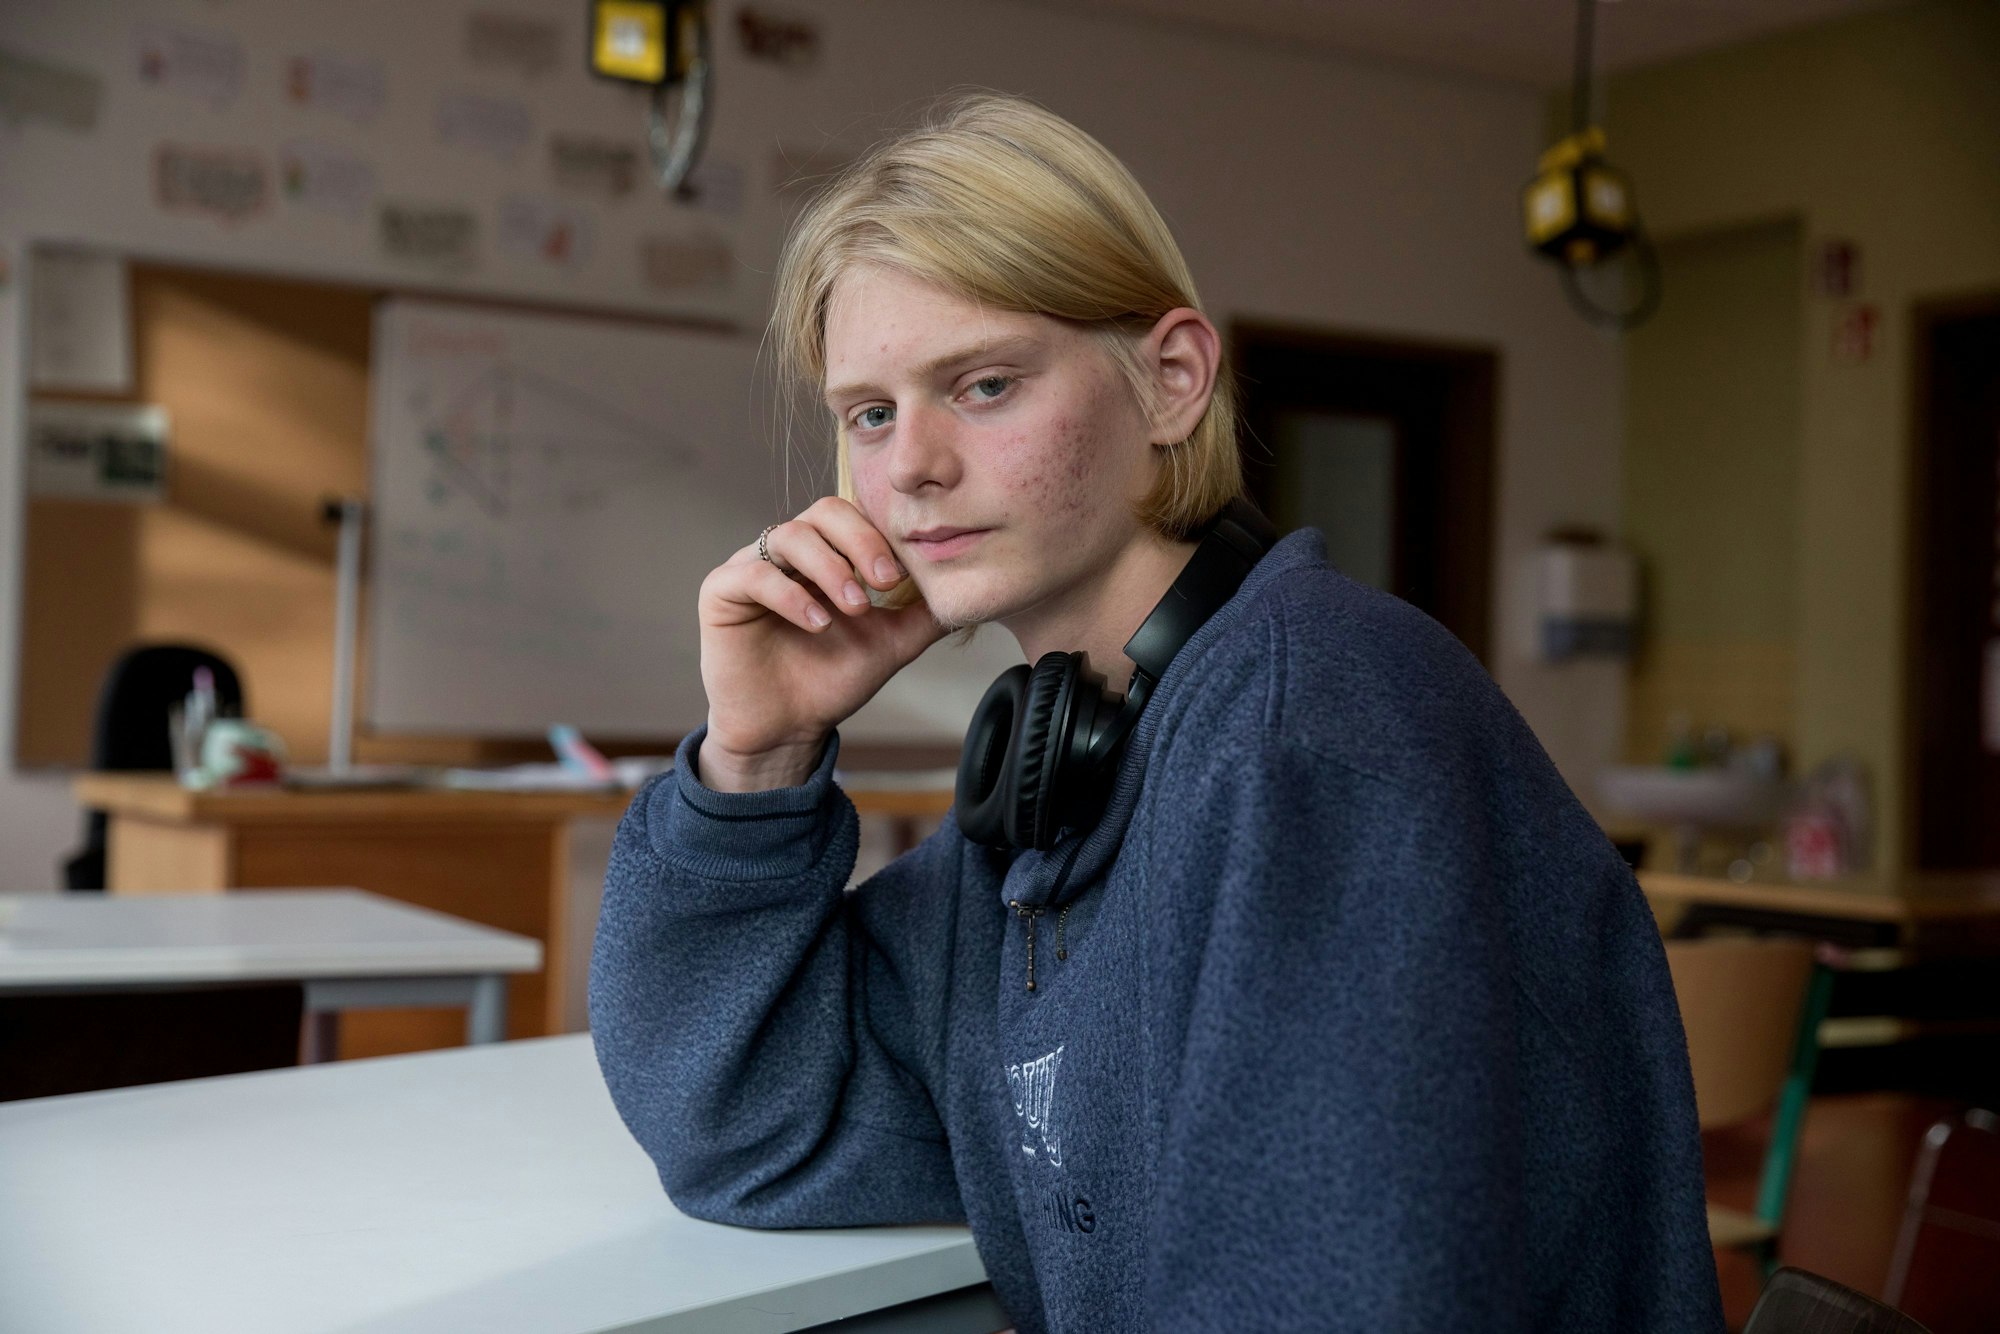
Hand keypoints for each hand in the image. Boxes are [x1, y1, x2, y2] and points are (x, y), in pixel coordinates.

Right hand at [697, 497, 945, 790]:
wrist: (788, 728)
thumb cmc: (833, 679)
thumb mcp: (891, 643)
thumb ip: (924, 613)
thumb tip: (968, 588)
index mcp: (826, 553)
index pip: (855, 515)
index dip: (881, 536)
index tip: (905, 575)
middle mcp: (788, 552)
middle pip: (823, 512)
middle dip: (860, 542)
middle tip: (886, 582)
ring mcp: (753, 566)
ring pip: (789, 536)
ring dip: (830, 568)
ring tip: (854, 608)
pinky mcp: (721, 591)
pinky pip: (753, 573)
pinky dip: (790, 594)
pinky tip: (818, 622)